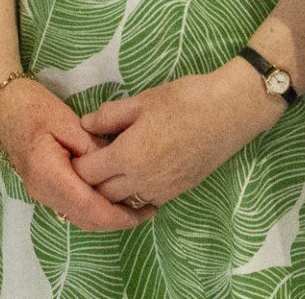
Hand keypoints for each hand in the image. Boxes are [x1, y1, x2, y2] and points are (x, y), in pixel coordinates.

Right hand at [0, 77, 152, 231]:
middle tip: (148, 210)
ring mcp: (41, 193)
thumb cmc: (33, 106)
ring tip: (135, 207)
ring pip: (79, 217)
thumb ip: (91, 148)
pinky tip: (112, 198)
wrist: (3, 105)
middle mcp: (43, 191)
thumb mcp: (67, 121)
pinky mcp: (44, 189)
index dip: (118, 215)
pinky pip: (72, 208)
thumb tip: (115, 168)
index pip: (89, 207)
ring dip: (106, 218)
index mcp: (48, 174)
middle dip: (117, 221)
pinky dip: (94, 209)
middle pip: (86, 219)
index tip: (144, 211)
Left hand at [73, 60, 286, 209]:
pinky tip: (135, 174)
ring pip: (123, 203)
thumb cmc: (185, 100)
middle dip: (90, 183)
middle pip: (101, 195)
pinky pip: (145, 201)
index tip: (74, 152)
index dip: (76, 165)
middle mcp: (142, 181)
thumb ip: (109, 116)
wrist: (230, 113)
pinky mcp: (178, 192)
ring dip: (111, 192)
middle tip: (88, 162)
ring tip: (109, 171)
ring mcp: (162, 190)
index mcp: (128, 157)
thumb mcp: (142, 100)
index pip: (87, 174)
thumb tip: (84, 125)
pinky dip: (134, 194)